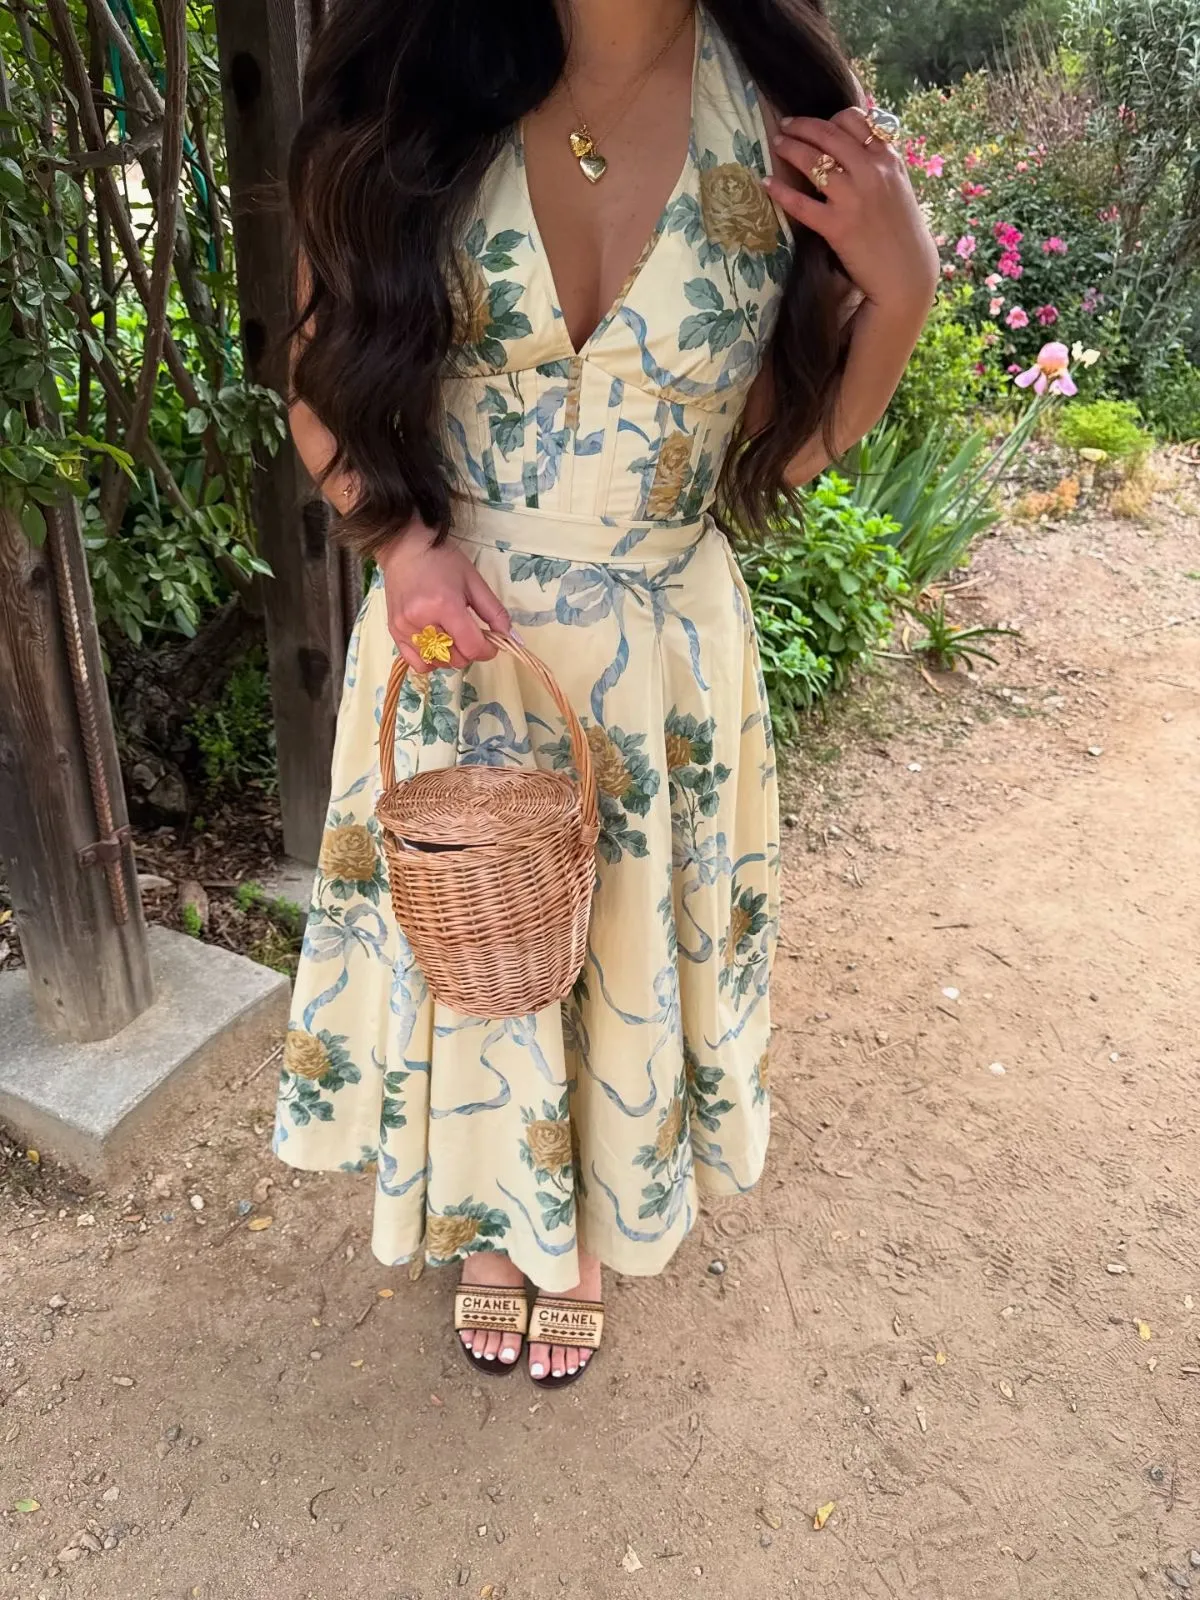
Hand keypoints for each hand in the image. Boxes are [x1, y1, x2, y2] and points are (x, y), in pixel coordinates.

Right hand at [378, 525, 511, 674]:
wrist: (405, 548)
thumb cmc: (442, 560)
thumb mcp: (474, 582)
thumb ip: (494, 612)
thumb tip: (511, 638)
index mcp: (445, 605)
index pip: (472, 647)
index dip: (488, 651)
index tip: (491, 643)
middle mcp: (422, 620)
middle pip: (455, 659)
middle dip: (470, 652)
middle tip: (471, 635)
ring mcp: (405, 628)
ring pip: (437, 663)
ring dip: (451, 657)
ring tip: (452, 637)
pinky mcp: (394, 632)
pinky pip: (417, 663)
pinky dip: (431, 661)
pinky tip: (436, 645)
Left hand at [766, 106, 937, 317]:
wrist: (907, 273)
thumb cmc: (902, 231)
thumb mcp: (898, 185)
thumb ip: (878, 163)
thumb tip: (854, 146)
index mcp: (887, 158)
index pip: (854, 120)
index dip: (828, 118)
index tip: (813, 124)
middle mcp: (871, 171)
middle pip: (829, 134)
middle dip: (801, 126)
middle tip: (785, 126)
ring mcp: (853, 198)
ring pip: (814, 161)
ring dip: (790, 148)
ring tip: (776, 144)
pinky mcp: (837, 226)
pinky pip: (801, 204)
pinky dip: (781, 191)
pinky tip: (766, 183)